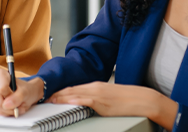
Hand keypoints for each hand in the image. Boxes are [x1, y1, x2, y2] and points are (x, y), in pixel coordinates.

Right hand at [0, 69, 43, 116]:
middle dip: (11, 107)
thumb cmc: (24, 89)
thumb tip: (6, 105)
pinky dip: (7, 112)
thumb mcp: (25, 91)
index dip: (10, 95)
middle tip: (20, 104)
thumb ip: (18, 97)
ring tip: (17, 106)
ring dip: (10, 110)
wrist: (24, 93)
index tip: (16, 93)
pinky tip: (11, 107)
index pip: (2, 89)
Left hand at [48, 82, 177, 129]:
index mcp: (96, 86)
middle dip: (57, 93)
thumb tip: (87, 102)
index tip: (51, 94)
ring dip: (61, 97)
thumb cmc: (127, 99)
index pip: (74, 87)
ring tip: (50, 100)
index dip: (61, 91)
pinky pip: (85, 100)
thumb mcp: (108, 96)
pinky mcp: (102, 102)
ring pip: (75, 94)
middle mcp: (95, 87)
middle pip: (71, 89)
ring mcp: (98, 94)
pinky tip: (67, 101)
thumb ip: (96, 98)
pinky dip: (75, 100)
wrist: (141, 99)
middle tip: (46, 97)